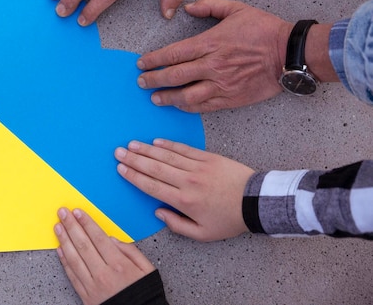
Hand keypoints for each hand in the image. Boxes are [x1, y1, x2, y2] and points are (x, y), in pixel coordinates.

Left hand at [54, 207, 155, 304]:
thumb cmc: (144, 293)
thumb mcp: (147, 269)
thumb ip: (130, 251)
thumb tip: (112, 239)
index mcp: (119, 264)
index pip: (98, 237)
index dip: (86, 223)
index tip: (78, 212)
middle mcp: (103, 273)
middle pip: (83, 244)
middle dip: (71, 226)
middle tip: (63, 213)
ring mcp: (92, 285)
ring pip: (74, 258)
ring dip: (64, 240)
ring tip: (58, 227)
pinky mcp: (86, 296)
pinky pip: (72, 275)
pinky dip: (64, 261)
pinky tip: (60, 249)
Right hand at [115, 139, 254, 241]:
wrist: (255, 201)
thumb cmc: (229, 219)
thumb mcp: (203, 233)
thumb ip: (177, 225)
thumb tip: (158, 213)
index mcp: (184, 201)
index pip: (152, 186)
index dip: (134, 176)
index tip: (121, 169)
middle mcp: (187, 181)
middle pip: (154, 168)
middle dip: (134, 159)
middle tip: (118, 152)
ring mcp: (197, 167)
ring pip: (166, 155)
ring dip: (146, 149)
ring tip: (131, 144)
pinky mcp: (207, 157)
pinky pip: (184, 149)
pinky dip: (168, 144)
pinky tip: (156, 141)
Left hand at [137, 0, 292, 111]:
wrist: (290, 53)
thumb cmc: (264, 30)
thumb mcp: (237, 8)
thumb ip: (210, 4)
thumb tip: (188, 6)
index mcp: (211, 43)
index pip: (174, 53)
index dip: (154, 60)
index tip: (141, 63)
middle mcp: (212, 65)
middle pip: (175, 76)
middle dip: (154, 80)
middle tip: (141, 82)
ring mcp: (221, 84)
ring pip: (186, 96)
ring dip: (168, 98)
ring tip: (155, 98)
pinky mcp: (231, 98)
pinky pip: (204, 106)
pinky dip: (188, 108)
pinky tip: (179, 106)